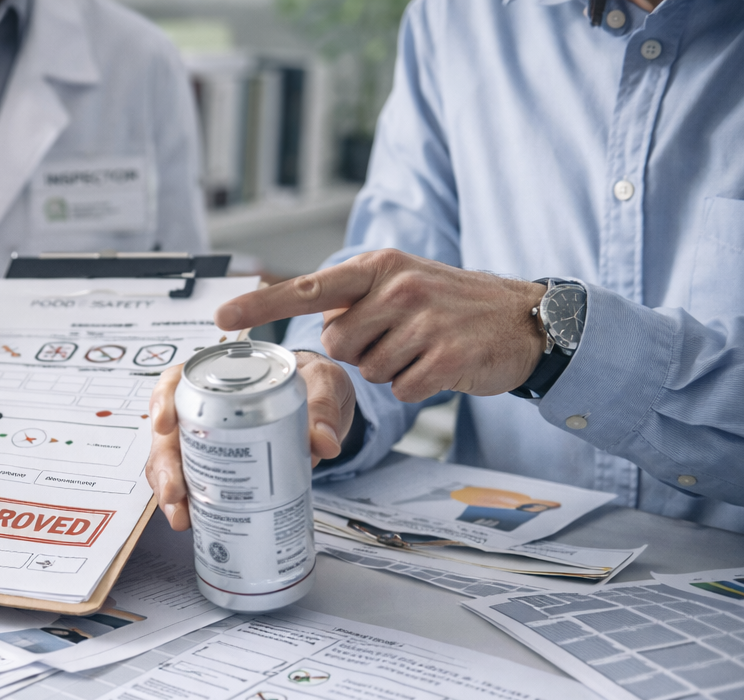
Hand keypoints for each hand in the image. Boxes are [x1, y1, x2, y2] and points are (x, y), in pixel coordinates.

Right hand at [145, 352, 355, 530]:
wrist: (323, 409)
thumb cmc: (313, 383)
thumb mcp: (323, 384)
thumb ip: (323, 409)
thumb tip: (322, 443)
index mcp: (220, 378)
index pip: (177, 382)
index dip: (162, 402)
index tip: (165, 425)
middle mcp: (204, 408)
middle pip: (169, 433)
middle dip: (165, 466)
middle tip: (175, 492)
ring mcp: (207, 440)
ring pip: (173, 463)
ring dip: (171, 491)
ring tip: (182, 517)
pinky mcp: (218, 467)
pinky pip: (192, 484)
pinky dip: (188, 504)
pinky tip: (192, 521)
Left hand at [215, 250, 547, 402]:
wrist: (523, 318)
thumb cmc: (450, 305)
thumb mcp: (400, 283)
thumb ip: (354, 299)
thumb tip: (317, 327)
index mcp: (379, 266)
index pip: (308, 287)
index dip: (261, 306)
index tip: (221, 318)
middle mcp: (399, 287)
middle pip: (337, 343)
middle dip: (360, 350)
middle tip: (399, 336)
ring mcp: (426, 320)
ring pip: (370, 370)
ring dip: (391, 369)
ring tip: (424, 346)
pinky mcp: (448, 356)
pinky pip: (402, 390)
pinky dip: (417, 387)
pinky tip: (441, 365)